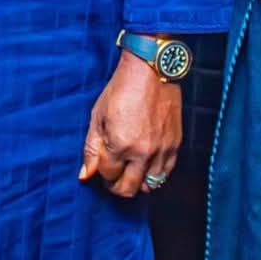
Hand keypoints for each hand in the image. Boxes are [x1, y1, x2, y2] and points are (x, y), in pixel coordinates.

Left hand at [78, 55, 181, 196]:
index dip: (101, 172)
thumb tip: (85, 175)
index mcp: (120, 144)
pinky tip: (146, 165)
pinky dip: (154, 174)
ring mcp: (161, 150)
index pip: (108, 175)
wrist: (152, 70)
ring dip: (136, 182)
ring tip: (130, 169)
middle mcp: (142, 152)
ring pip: (148, 186)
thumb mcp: (98, 116)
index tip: (102, 164)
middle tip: (114, 175)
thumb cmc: (121, 89)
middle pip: (128, 189)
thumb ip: (92, 148)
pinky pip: (165, 174)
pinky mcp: (175, 145)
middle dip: (116, 186)